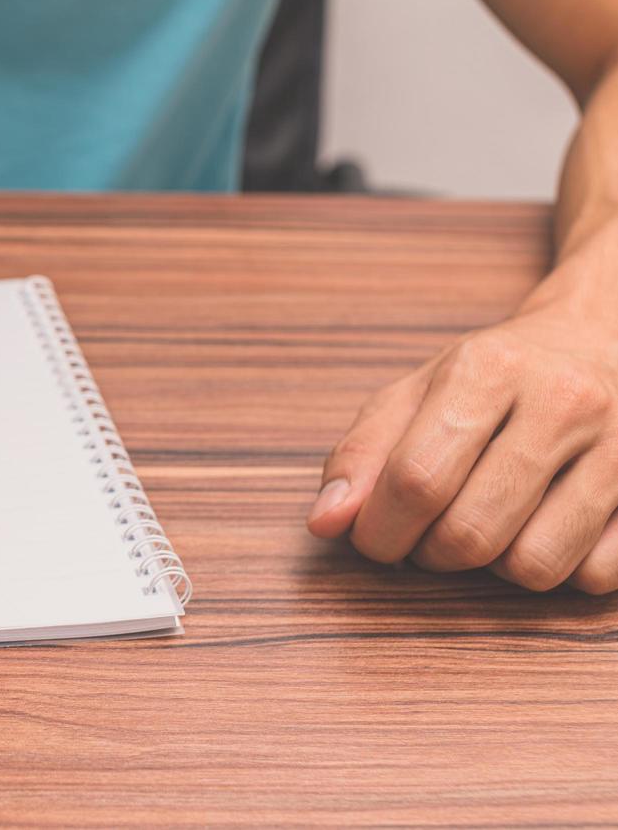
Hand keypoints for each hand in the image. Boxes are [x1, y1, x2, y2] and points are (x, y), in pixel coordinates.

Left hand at [308, 236, 617, 593]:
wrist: (602, 339)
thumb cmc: (494, 378)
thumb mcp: (416, 394)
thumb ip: (361, 456)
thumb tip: (325, 523)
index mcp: (488, 370)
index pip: (416, 479)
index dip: (380, 531)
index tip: (372, 539)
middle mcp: (563, 402)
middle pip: (470, 533)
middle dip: (430, 555)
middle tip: (427, 535)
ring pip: (533, 565)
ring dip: (493, 568)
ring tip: (486, 528)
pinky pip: (593, 577)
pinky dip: (557, 570)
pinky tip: (543, 529)